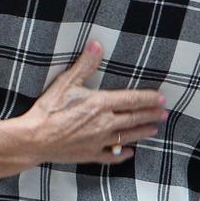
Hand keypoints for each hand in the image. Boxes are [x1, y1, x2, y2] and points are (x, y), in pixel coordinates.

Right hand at [21, 41, 166, 164]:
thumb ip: (85, 65)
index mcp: (101, 104)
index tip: (161, 98)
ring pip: (127, 136)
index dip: (148, 99)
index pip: (131, 100)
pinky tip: (130, 153)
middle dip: (151, 115)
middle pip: (134, 118)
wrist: (35, 138)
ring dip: (142, 132)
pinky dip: (123, 154)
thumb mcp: (66, 82)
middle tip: (164, 113)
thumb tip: (97, 45)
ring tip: (154, 129)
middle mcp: (105, 123)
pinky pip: (111, 155)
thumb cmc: (49, 109)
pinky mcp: (90, 154)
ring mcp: (99, 141)